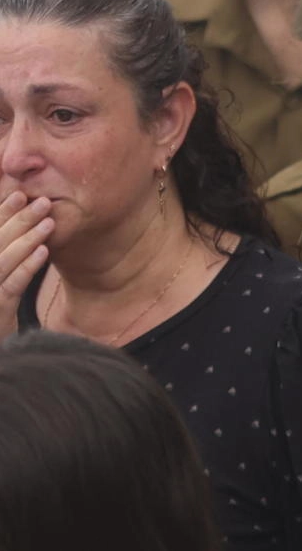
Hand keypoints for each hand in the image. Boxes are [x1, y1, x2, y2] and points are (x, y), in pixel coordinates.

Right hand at [0, 192, 53, 340]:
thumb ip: (7, 256)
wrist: (0, 357)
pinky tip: (44, 252)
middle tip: (39, 201)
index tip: (19, 194)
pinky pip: (12, 285)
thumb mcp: (0, 284)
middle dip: (16, 219)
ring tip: (48, 221)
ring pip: (2, 259)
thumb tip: (25, 232)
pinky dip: (27, 266)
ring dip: (26, 238)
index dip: (1, 212)